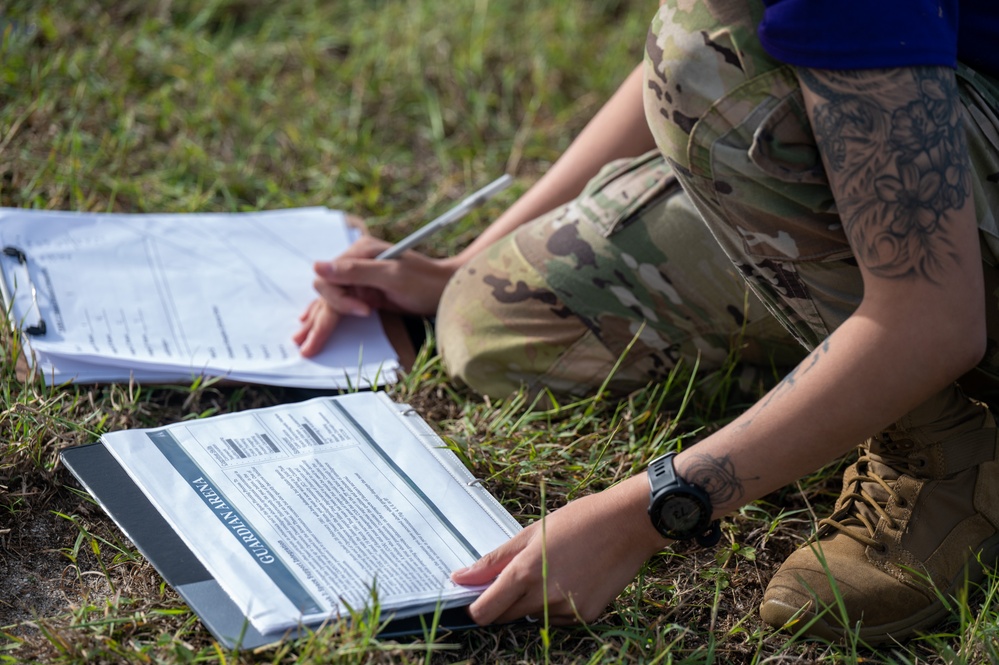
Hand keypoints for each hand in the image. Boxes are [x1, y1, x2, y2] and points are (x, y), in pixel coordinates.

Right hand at [294, 236, 459, 356]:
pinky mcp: (365, 291)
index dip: (341, 300)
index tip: (365, 312)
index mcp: (360, 252)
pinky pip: (339, 303)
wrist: (448, 288)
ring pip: (330, 300)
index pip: (331, 279)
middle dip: (318, 320)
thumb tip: (317, 267)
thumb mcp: (393, 276)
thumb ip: (355, 271)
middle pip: (327, 292)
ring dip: (316, 320)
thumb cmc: (425, 281)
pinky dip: (325, 314)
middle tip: (306, 346)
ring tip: (302, 341)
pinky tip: (310, 321)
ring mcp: (360, 277)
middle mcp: (355, 262)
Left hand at [451, 475, 666, 624]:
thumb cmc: (578, 520)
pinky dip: (556, 605)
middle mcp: (543, 597)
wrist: (628, 524)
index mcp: (525, 572)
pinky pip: (557, 619)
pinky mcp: (586, 616)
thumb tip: (459, 578)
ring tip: (554, 570)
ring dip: (531, 603)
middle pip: (505, 617)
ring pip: (532, 618)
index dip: (475, 608)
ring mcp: (566, 610)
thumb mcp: (530, 533)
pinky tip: (572, 579)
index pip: (484, 612)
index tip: (475, 598)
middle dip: (503, 602)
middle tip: (518, 575)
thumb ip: (493, 561)